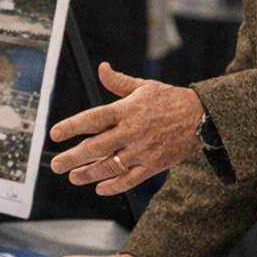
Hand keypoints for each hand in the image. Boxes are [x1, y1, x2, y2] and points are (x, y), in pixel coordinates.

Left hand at [48, 64, 202, 193]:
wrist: (201, 117)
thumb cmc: (170, 100)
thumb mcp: (143, 86)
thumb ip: (118, 82)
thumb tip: (102, 68)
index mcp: (125, 110)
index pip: (92, 119)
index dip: (72, 126)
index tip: (55, 133)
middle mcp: (131, 131)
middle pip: (96, 146)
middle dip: (73, 157)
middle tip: (56, 164)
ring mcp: (142, 150)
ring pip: (110, 166)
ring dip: (89, 173)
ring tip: (73, 177)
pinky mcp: (153, 164)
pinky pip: (130, 178)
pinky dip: (114, 185)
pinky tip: (100, 188)